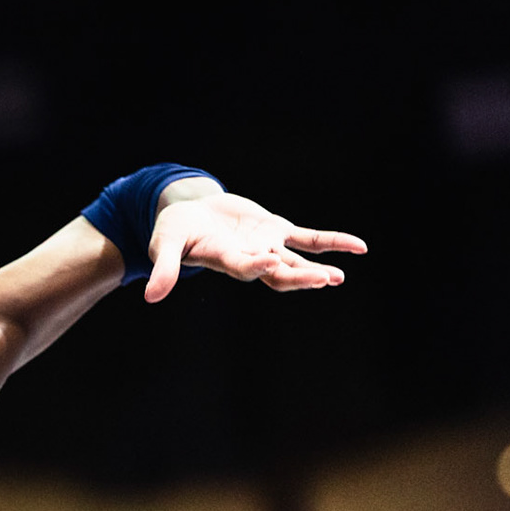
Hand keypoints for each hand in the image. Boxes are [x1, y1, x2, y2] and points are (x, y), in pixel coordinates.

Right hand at [146, 191, 366, 302]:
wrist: (189, 213)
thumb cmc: (173, 231)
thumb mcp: (162, 245)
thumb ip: (163, 268)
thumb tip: (150, 298)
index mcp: (225, 261)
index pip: (245, 267)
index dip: (257, 266)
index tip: (270, 262)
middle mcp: (251, 258)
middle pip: (278, 274)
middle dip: (300, 277)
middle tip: (323, 280)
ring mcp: (267, 246)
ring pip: (297, 261)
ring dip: (317, 269)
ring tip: (337, 277)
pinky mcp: (277, 230)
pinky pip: (311, 239)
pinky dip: (333, 241)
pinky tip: (359, 248)